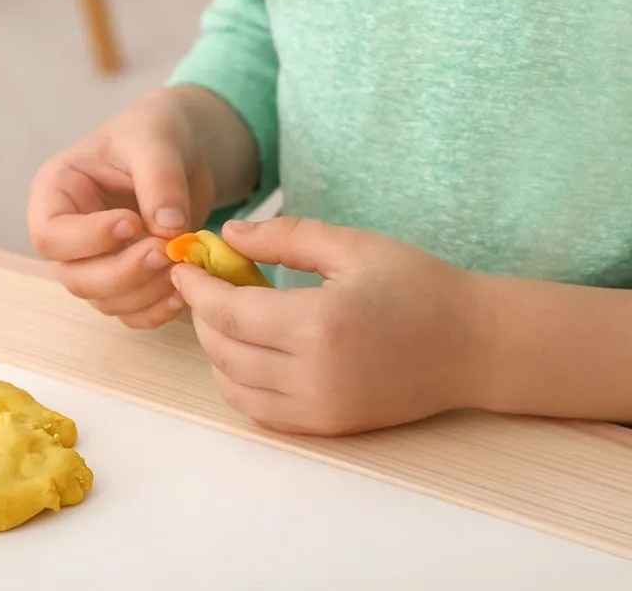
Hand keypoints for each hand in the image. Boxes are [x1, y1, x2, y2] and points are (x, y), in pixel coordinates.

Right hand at [27, 90, 215, 327]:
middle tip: (166, 250)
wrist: (183, 148)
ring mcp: (93, 262)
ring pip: (105, 300)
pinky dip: (156, 310)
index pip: (51, 236)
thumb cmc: (153, 133)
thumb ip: (160, 180)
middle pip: (75, 278)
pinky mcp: (123, 280)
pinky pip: (131, 312)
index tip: (132, 221)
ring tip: (182, 262)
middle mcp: (67, 235)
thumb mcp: (155, 140)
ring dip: (145, 292)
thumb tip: (168, 226)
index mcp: (56, 193)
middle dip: (122, 273)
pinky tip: (183, 290)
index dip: (89, 239)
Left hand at [170, 217, 484, 434]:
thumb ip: (285, 237)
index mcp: (319, 324)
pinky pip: (259, 411)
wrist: (476, 346)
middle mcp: (314, 375)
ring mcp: (320, 408)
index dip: (197, 288)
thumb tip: (229, 233)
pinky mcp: (328, 426)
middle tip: (205, 284)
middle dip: (202, 314)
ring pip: (234, 385)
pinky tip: (249, 350)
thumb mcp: (353, 245)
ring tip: (227, 315)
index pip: (228, 311)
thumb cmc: (419, 286)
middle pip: (223, 349)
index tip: (185, 264)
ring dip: (217, 349)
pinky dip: (239, 382)